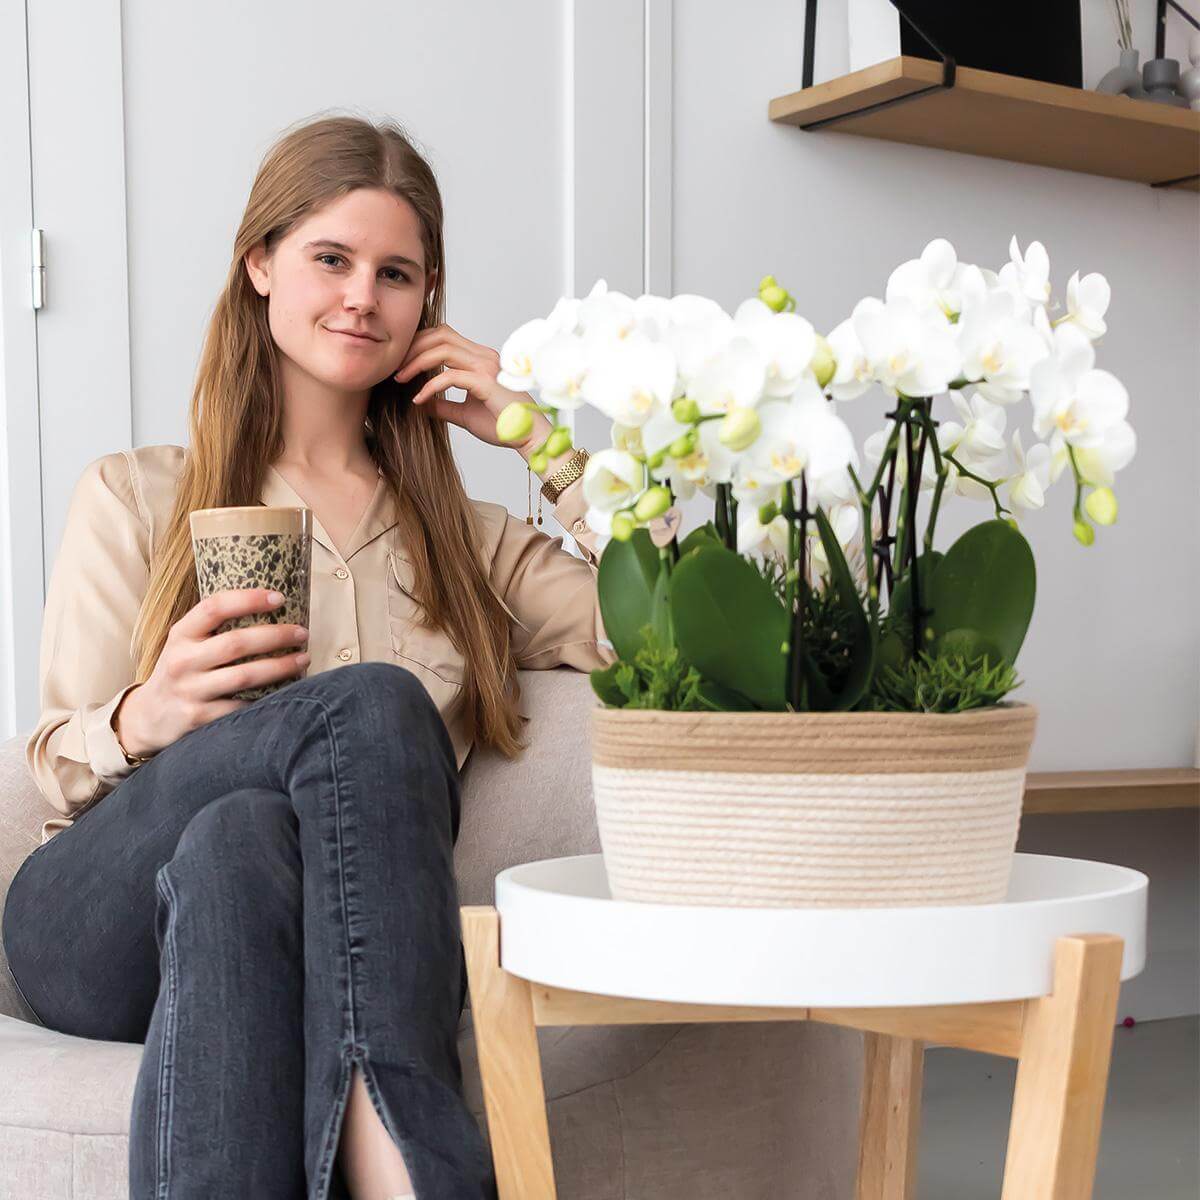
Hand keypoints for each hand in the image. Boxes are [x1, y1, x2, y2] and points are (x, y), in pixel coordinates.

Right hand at [115, 588, 309, 756]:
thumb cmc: (181, 671)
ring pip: (245, 675)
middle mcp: (183, 660)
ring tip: (303, 659)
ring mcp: (190, 691)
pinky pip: (242, 706)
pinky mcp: (198, 718)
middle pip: (236, 643)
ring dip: (281, 667)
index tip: (279, 598)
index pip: (214, 607)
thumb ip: (215, 626)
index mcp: (181, 634)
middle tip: (302, 633)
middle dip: (276, 636)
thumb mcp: (186, 643)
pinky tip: (286, 691)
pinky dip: (267, 698)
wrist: (148, 717)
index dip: (249, 599)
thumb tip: (272, 605)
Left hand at [392, 323, 535, 449]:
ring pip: (442, 349)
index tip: (402, 364)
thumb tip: (421, 404)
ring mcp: (486, 367)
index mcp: (480, 358)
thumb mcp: (465, 414)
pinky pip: (450, 376)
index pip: (444, 336)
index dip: (419, 344)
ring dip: (416, 362)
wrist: (528, 438)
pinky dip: (429, 386)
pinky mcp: (485, 382)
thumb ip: (443, 405)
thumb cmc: (503, 426)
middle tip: (395, 368)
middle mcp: (483, 356)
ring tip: (400, 380)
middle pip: (440, 334)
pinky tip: (418, 400)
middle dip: (413, 347)